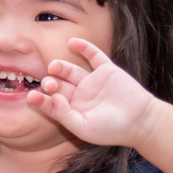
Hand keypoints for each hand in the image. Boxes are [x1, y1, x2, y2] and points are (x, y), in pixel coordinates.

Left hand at [26, 38, 160, 148]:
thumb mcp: (84, 128)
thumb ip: (66, 116)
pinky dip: (83, 47)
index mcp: (73, 110)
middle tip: (49, 83)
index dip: (41, 100)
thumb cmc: (111, 130)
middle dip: (51, 83)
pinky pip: (93, 55)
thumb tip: (54, 99)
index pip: (52, 103)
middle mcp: (80, 95)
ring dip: (61, 67)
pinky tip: (73, 42)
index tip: (32, 97)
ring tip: (54, 66)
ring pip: (71, 70)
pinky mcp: (106, 70)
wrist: (140, 121)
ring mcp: (92, 81)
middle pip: (59, 85)